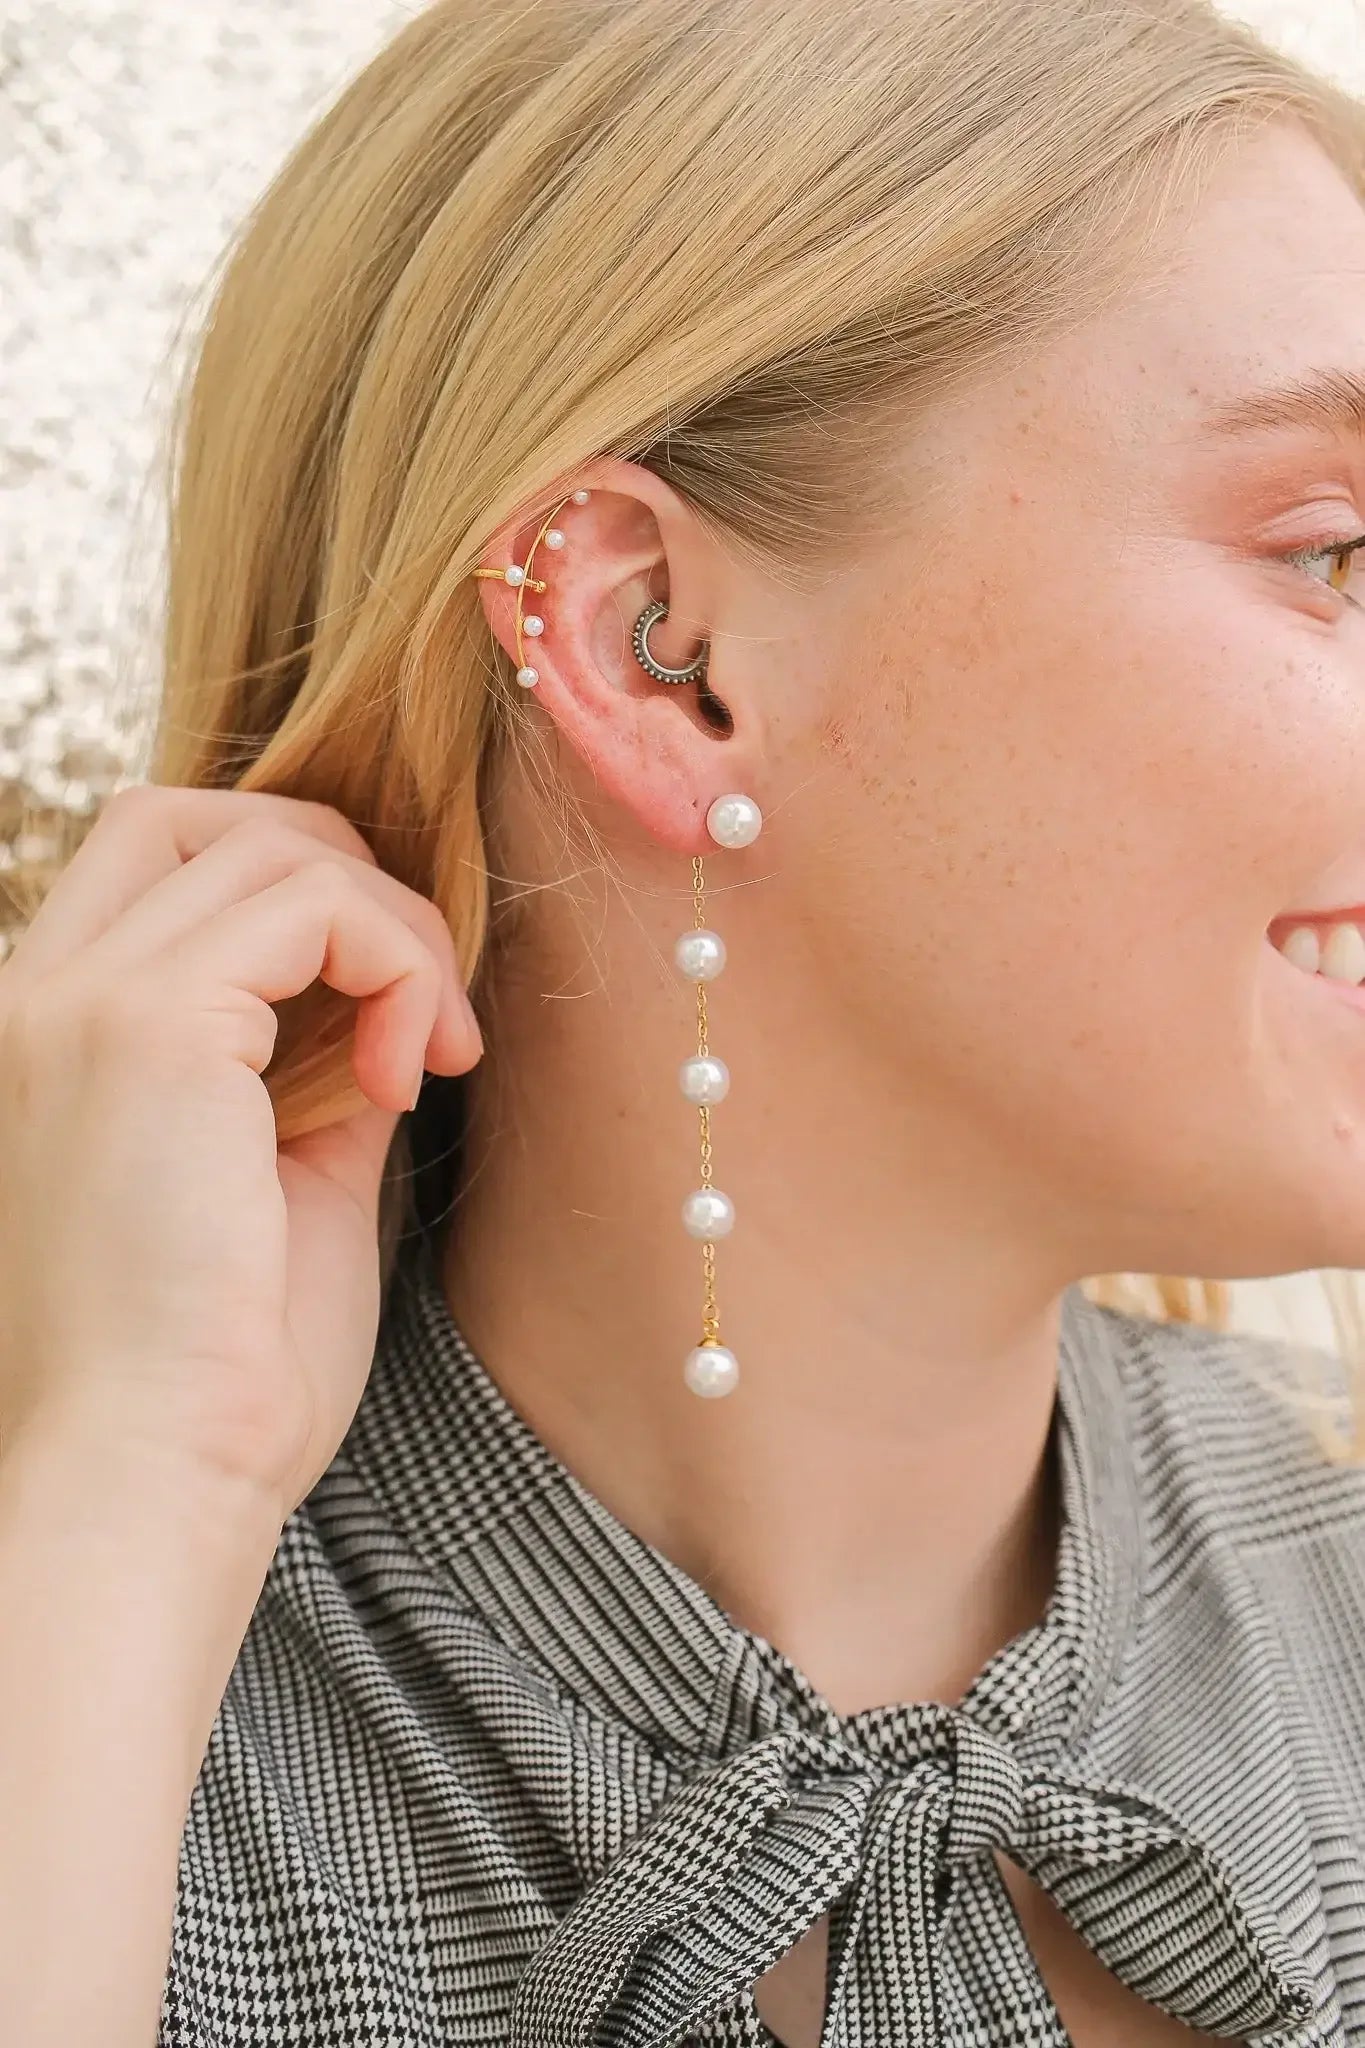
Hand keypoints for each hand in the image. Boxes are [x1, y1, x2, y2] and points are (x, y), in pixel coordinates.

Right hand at [0, 785, 482, 1522]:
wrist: (150, 1481)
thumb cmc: (218, 1369)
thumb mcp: (280, 1176)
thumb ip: (317, 1065)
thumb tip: (394, 996)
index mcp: (53, 1035)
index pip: (158, 863)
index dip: (294, 896)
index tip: (389, 1025)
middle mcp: (38, 996)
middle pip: (199, 819)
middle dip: (339, 877)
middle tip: (419, 1002)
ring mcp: (77, 1000)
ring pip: (274, 849)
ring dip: (394, 932)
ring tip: (431, 1056)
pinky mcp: (144, 1026)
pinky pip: (311, 904)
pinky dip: (398, 960)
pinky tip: (419, 1073)